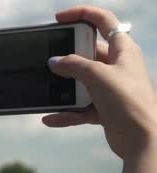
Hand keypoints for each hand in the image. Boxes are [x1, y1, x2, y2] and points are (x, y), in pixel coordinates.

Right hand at [42, 6, 156, 172]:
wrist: (143, 139)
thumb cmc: (128, 101)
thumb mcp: (99, 76)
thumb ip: (74, 66)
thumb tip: (54, 62)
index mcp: (123, 49)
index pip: (103, 21)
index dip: (81, 14)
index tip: (59, 20)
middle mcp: (117, 66)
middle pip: (87, 53)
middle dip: (67, 56)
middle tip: (48, 59)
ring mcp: (110, 88)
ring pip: (81, 81)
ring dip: (64, 87)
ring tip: (47, 89)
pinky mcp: (104, 109)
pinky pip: (79, 107)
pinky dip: (66, 112)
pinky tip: (50, 117)